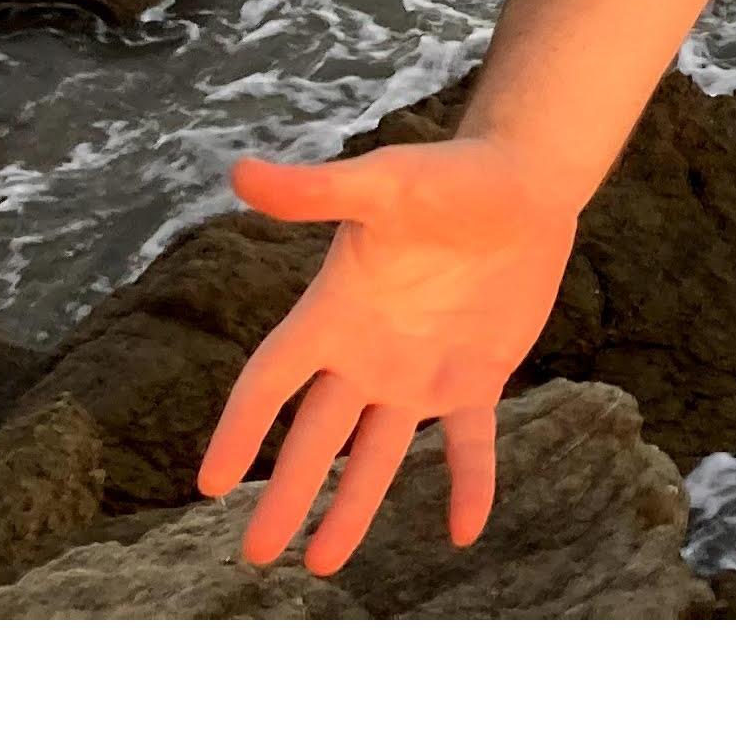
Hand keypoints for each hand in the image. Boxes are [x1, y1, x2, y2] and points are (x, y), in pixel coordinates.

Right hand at [196, 137, 580, 574]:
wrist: (525, 179)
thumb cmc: (449, 174)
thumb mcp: (382, 183)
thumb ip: (315, 191)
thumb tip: (238, 171)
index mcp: (335, 313)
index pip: (270, 382)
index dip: (239, 429)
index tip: (210, 484)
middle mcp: (369, 353)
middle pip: (316, 438)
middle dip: (287, 494)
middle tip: (257, 553)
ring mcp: (421, 371)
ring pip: (378, 456)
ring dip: (354, 508)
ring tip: (323, 564)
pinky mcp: (477, 376)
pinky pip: (468, 445)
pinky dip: (469, 485)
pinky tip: (464, 532)